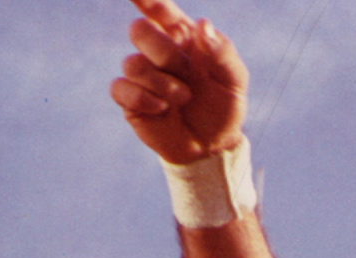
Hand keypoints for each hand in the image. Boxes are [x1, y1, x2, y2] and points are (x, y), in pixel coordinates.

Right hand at [110, 0, 248, 164]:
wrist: (212, 146)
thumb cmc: (223, 108)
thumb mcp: (234, 82)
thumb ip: (222, 53)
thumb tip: (203, 25)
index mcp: (184, 39)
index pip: (162, 11)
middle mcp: (159, 52)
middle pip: (139, 31)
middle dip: (162, 52)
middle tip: (184, 72)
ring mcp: (143, 75)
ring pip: (132, 63)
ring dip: (162, 83)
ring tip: (183, 98)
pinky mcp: (130, 99)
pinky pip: (120, 88)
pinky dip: (144, 99)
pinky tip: (162, 109)